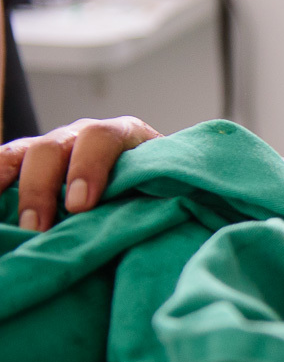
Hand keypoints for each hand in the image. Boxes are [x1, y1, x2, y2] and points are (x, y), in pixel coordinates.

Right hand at [0, 116, 162, 230]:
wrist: (158, 184)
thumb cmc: (170, 189)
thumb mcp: (178, 187)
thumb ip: (176, 195)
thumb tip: (189, 222)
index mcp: (127, 135)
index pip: (102, 138)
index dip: (88, 168)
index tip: (82, 205)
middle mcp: (85, 135)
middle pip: (54, 147)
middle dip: (43, 187)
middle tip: (41, 226)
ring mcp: (55, 147)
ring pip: (24, 154)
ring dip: (15, 188)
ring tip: (16, 225)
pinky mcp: (31, 164)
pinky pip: (7, 164)